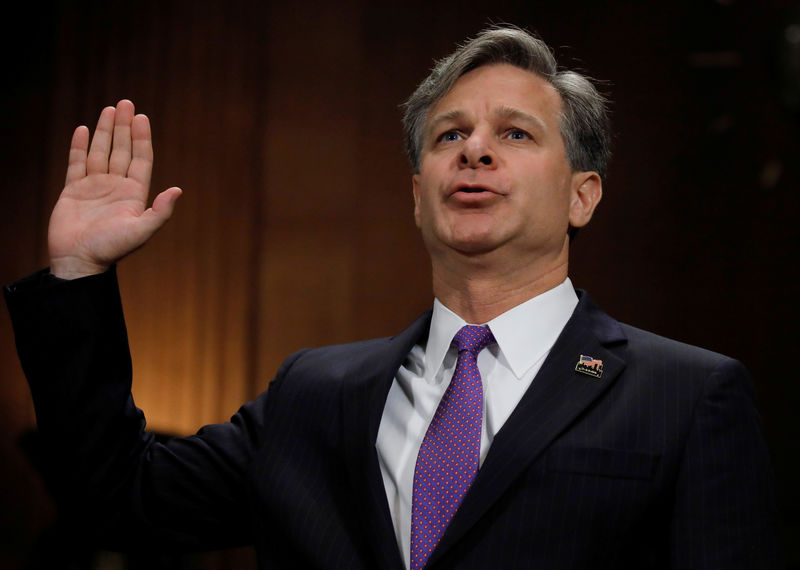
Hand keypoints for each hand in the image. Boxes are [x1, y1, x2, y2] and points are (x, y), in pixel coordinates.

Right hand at [48, 100, 181, 278]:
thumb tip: (178, 190)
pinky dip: (80, 146)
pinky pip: (76, 163)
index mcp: (134, 194)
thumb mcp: (142, 230)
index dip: (142, 138)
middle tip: (125, 103)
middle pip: (121, 150)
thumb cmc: (111, 249)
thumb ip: (161, 211)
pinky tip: (85, 129)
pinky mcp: (73, 190)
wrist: (79, 261)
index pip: (140, 159)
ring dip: (104, 131)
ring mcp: (94, 187)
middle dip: (123, 127)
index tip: (142, 117)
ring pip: (100, 152)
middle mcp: (116, 187)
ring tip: (109, 109)